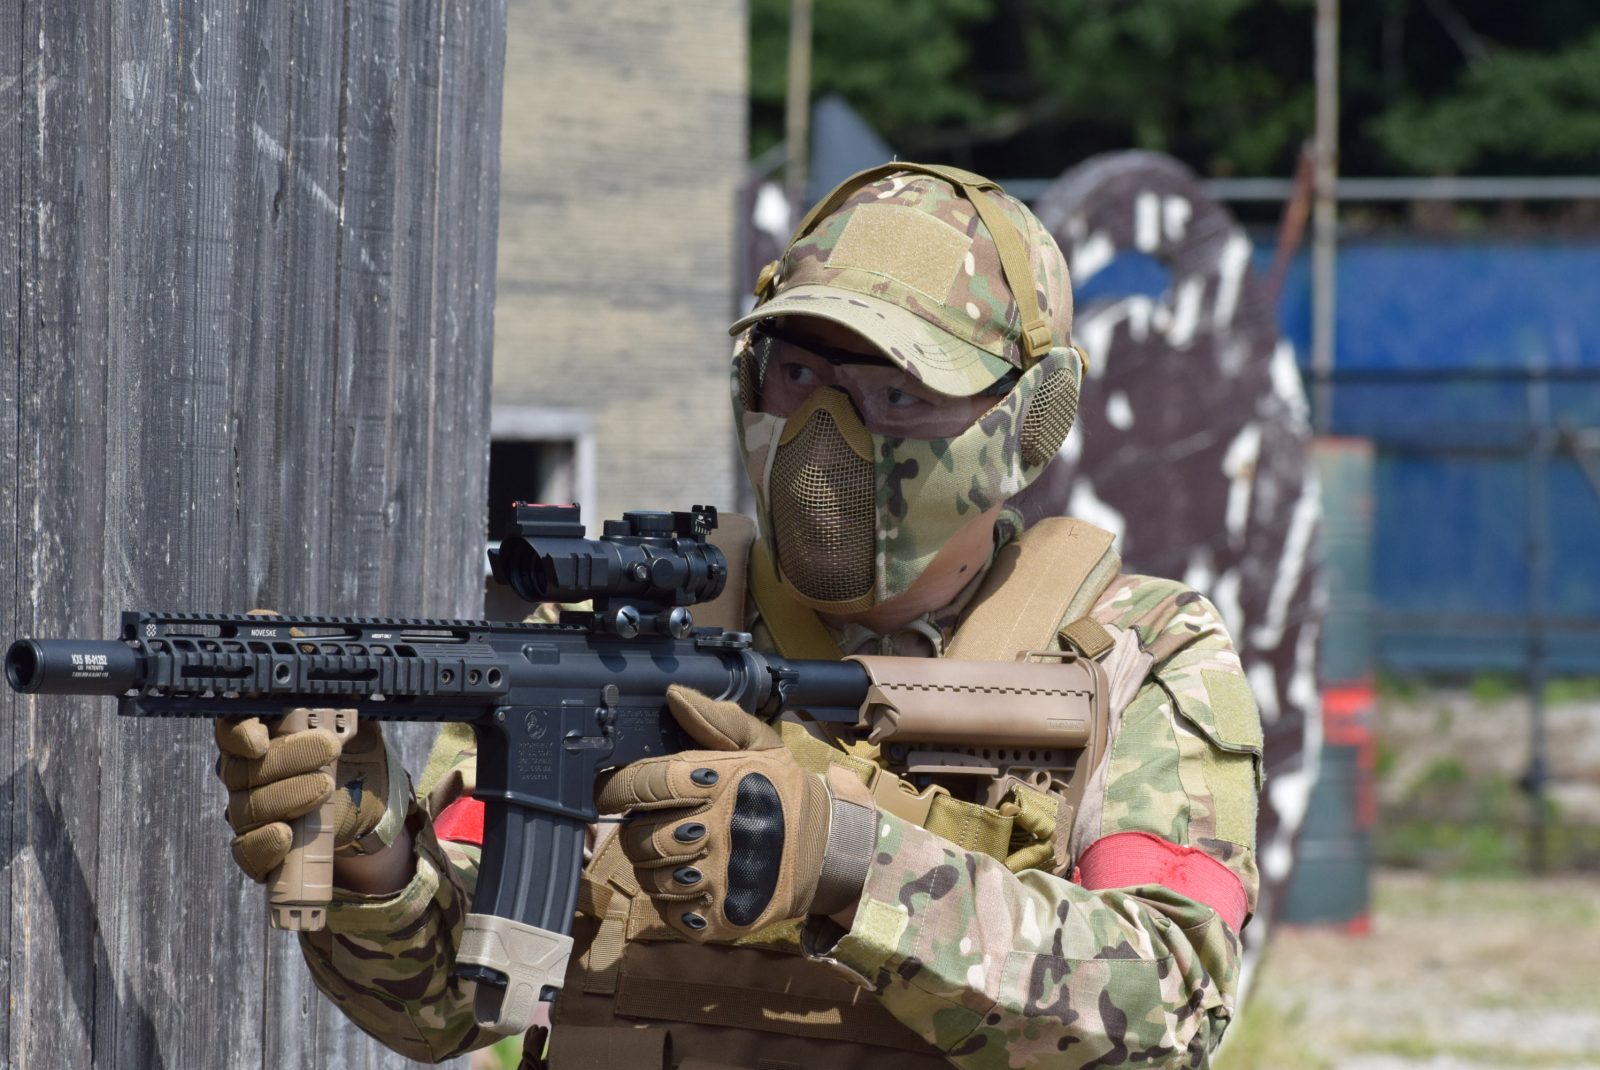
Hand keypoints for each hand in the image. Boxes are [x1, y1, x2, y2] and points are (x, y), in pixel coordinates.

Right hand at [215, 713, 396, 882]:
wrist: (368, 800)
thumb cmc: (355, 752)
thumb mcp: (357, 723)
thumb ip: (346, 705)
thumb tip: (350, 689)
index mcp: (260, 735)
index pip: (232, 730)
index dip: (240, 734)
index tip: (260, 740)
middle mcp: (246, 772)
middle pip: (242, 769)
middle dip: (287, 759)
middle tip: (329, 748)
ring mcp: (248, 810)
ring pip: (246, 808)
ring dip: (286, 797)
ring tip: (325, 787)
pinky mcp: (260, 845)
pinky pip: (246, 850)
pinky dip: (263, 845)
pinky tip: (285, 836)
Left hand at [597, 685, 875, 941]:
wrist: (831, 852)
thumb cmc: (784, 793)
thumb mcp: (761, 746)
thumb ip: (715, 719)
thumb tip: (673, 694)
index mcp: (720, 783)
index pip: (643, 785)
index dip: (617, 788)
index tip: (612, 792)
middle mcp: (716, 831)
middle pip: (638, 837)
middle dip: (638, 831)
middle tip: (655, 825)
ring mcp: (718, 880)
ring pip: (649, 879)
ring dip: (655, 867)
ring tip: (679, 854)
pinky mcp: (721, 920)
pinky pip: (669, 913)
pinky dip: (673, 901)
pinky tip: (695, 883)